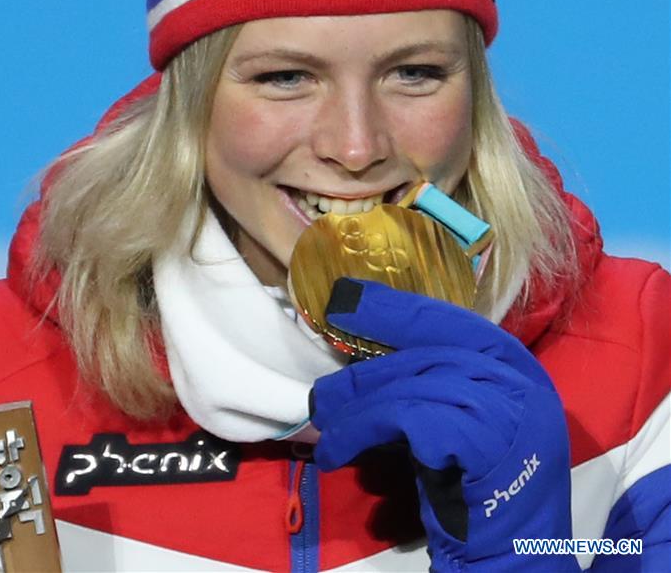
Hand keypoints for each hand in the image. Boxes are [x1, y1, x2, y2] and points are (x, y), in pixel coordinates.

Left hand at [310, 279, 578, 570]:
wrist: (516, 563)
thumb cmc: (480, 497)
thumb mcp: (459, 428)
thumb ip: (432, 390)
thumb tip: (366, 364)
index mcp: (518, 370)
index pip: (452, 322)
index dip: (397, 309)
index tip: (347, 298)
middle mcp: (521, 381)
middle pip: (429, 351)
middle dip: (367, 369)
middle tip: (322, 390)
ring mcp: (510, 408)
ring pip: (415, 384)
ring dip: (358, 406)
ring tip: (324, 428)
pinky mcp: (487, 440)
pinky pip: (410, 418)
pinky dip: (364, 429)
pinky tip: (339, 452)